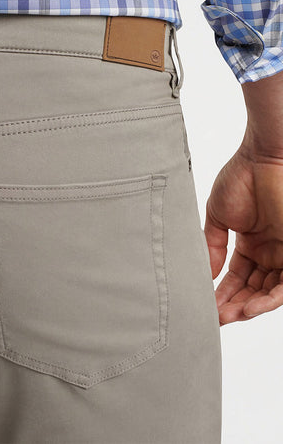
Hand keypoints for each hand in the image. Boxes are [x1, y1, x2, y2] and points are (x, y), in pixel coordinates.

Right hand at [204, 140, 282, 325]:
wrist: (264, 156)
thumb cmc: (241, 177)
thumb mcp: (217, 216)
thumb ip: (211, 246)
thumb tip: (204, 274)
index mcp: (251, 243)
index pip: (237, 277)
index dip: (222, 293)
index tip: (206, 306)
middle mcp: (269, 251)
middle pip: (253, 289)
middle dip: (234, 305)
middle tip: (215, 317)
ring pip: (269, 292)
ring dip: (248, 307)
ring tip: (228, 317)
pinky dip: (268, 300)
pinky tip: (248, 309)